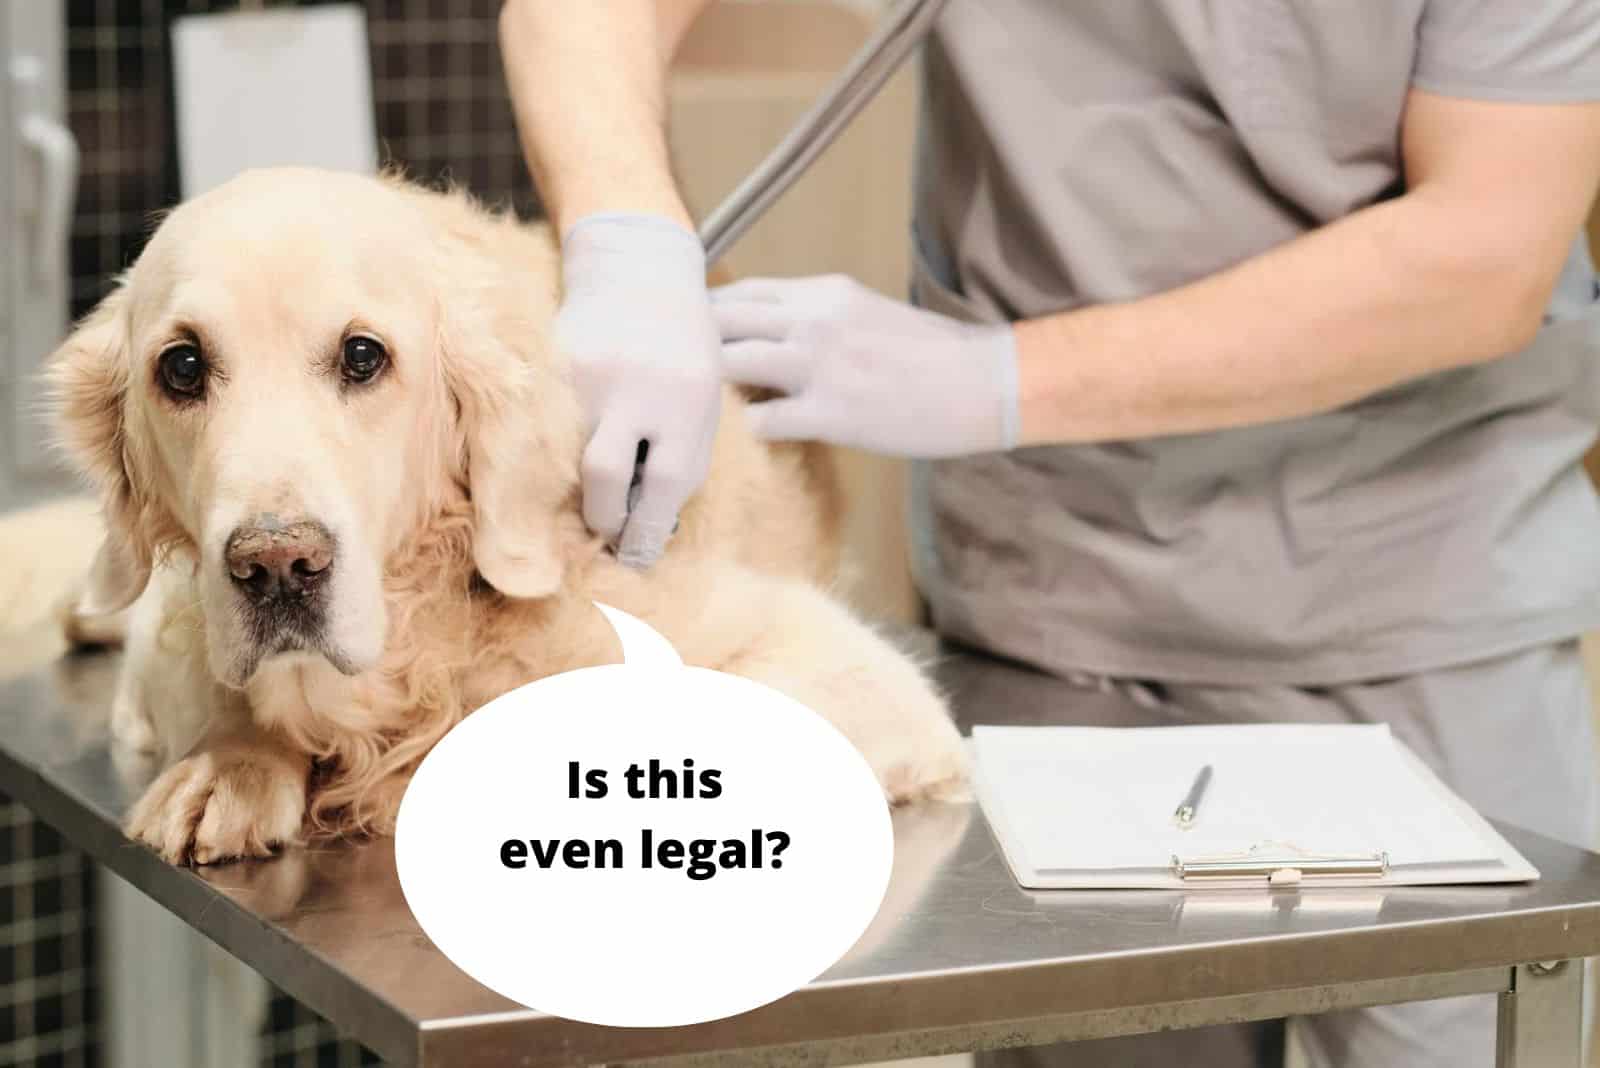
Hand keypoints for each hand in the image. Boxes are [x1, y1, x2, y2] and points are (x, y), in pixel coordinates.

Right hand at [557, 214, 721, 566]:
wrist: (638, 272)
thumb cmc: (682, 351)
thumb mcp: (703, 403)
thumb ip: (683, 463)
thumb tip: (650, 530)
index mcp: (686, 400)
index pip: (663, 487)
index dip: (646, 530)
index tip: (636, 551)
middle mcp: (635, 386)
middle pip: (604, 478)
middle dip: (604, 517)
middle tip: (607, 528)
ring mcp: (587, 372)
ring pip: (567, 457)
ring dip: (578, 486)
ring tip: (593, 486)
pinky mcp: (552, 364)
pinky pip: (546, 429)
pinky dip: (556, 450)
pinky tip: (571, 446)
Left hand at [712, 275, 1018, 456]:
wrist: (981, 383)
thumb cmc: (933, 354)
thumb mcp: (868, 313)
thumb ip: (818, 316)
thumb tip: (773, 332)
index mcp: (823, 293)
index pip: (741, 292)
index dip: (709, 315)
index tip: (696, 337)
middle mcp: (812, 320)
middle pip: (721, 321)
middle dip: (697, 347)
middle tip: (689, 376)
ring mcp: (817, 365)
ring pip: (727, 363)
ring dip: (715, 387)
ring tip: (718, 407)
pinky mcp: (829, 412)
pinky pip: (761, 420)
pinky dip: (754, 428)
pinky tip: (765, 433)